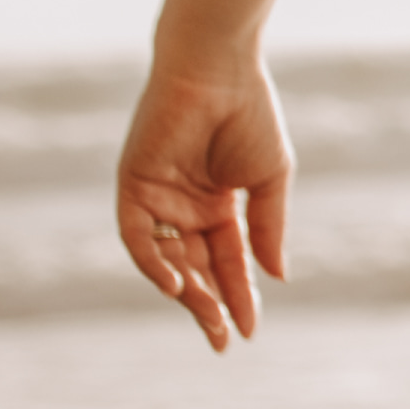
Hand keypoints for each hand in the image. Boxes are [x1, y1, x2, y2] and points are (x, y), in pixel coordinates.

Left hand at [118, 57, 291, 351]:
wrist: (219, 70)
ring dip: (184, 291)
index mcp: (218, 206)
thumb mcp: (269, 180)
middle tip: (223, 338)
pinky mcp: (133, 184)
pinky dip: (152, 261)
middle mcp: (184, 207)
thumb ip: (267, 228)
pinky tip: (174, 285)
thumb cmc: (250, 115)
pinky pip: (137, 234)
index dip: (239, 296)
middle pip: (193, 268)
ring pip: (165, 259)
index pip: (227, 262)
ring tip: (207, 318)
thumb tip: (275, 277)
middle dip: (209, 304)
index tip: (250, 330)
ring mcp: (157, 197)